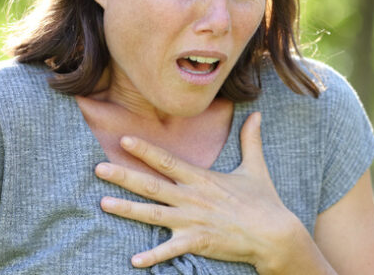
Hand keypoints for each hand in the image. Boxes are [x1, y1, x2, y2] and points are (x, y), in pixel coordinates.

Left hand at [94, 112, 301, 270]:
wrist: (275, 233)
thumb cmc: (264, 201)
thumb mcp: (256, 167)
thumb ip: (250, 139)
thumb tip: (257, 113)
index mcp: (203, 179)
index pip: (168, 160)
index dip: (145, 150)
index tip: (124, 139)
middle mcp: (193, 197)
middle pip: (152, 185)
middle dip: (123, 175)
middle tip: (98, 168)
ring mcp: (193, 221)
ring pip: (152, 214)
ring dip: (127, 209)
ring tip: (103, 203)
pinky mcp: (198, 241)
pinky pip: (170, 250)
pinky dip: (152, 256)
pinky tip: (134, 261)